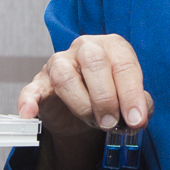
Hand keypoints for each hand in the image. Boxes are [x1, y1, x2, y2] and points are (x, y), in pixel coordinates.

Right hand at [15, 35, 152, 136]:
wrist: (83, 113)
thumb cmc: (110, 99)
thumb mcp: (130, 101)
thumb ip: (140, 106)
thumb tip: (136, 117)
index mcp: (111, 47)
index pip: (123, 63)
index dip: (131, 93)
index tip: (136, 119)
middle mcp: (84, 48)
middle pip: (94, 62)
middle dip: (106, 98)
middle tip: (111, 123)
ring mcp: (59, 63)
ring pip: (65, 76)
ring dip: (81, 105)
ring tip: (92, 122)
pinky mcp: (40, 83)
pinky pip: (32, 89)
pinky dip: (29, 101)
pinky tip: (29, 114)